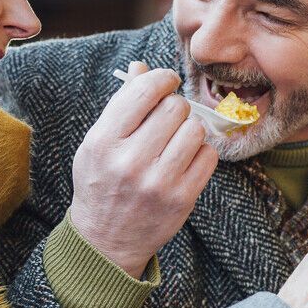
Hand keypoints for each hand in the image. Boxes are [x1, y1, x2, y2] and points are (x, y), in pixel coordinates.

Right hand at [70, 61, 218, 275]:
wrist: (107, 240)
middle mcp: (130, 161)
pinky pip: (209, 156)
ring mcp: (159, 182)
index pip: (145, 91)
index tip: (166, 82)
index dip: (162, 79)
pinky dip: (201, 153)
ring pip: (195, 129)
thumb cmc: (102, 183)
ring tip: (175, 141)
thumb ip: (121, 105)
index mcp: (104, 142)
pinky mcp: (182, 198)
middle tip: (168, 118)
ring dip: (189, 130)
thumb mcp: (98, 143)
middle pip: (175, 107)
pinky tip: (185, 160)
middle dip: (175, 106)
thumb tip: (142, 67)